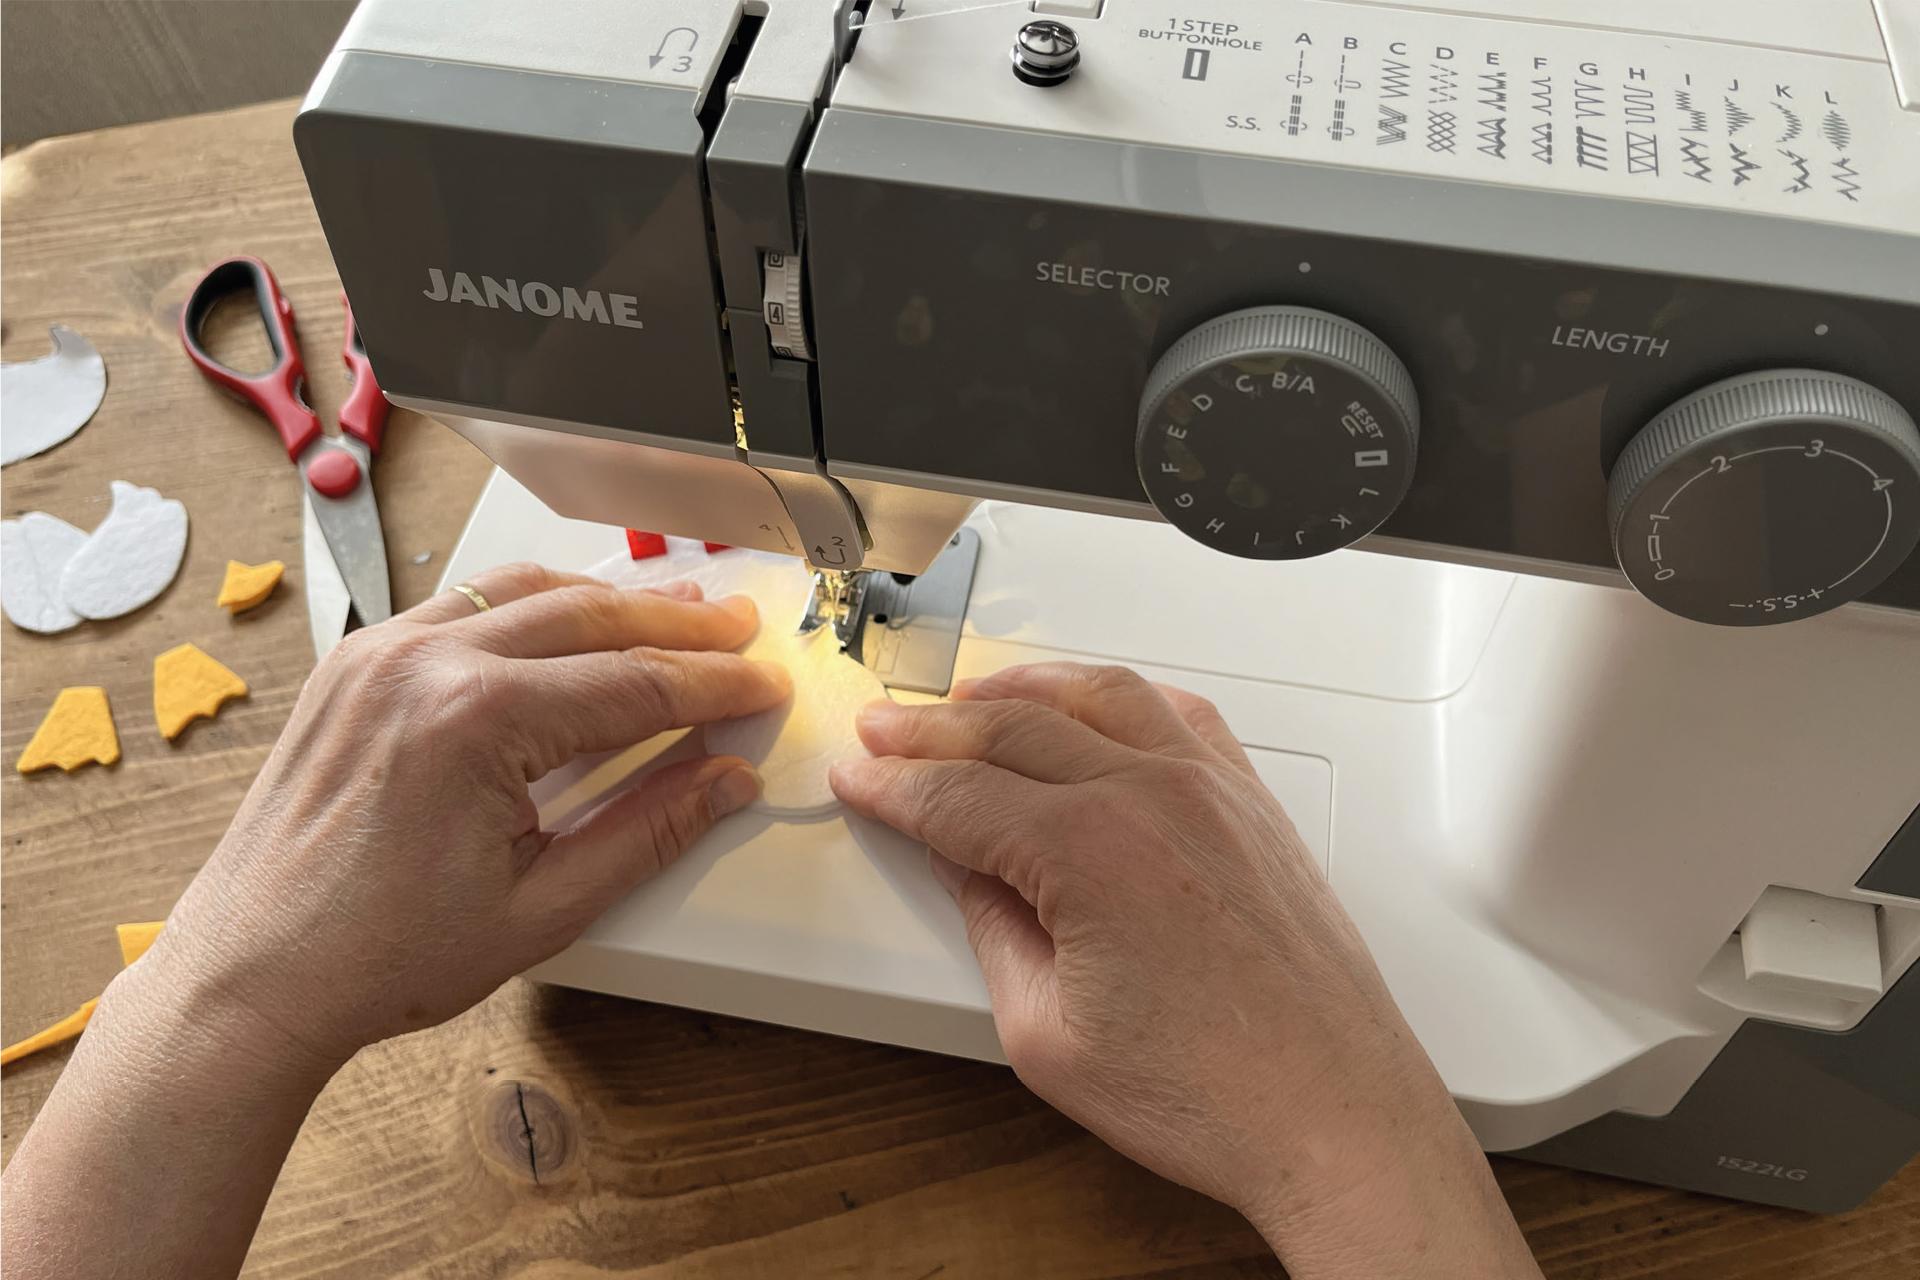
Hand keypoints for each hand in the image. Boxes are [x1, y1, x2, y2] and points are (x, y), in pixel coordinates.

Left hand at [137, 562, 790, 1075]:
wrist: (252, 976)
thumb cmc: (376, 955)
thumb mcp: (541, 909)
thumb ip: (646, 832)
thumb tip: (724, 782)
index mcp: (474, 722)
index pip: (635, 684)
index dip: (716, 685)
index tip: (763, 686)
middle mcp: (424, 665)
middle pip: (590, 618)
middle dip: (680, 624)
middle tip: (740, 630)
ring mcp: (381, 655)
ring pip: (525, 592)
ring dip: (610, 600)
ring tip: (675, 609)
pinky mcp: (355, 664)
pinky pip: (462, 604)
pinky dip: (531, 603)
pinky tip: (569, 619)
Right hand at [831, 664, 1538, 1277]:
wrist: (1334, 1118)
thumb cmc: (1214, 1094)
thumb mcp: (1048, 1035)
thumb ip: (993, 931)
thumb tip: (967, 870)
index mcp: (1091, 851)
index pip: (959, 795)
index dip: (894, 788)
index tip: (861, 780)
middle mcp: (1155, 798)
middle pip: (1015, 727)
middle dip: (934, 728)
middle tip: (888, 735)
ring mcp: (1213, 791)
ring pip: (1098, 695)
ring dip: (1022, 687)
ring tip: (973, 695)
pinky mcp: (1253, 805)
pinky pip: (1179, 713)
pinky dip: (1120, 696)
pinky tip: (1095, 702)